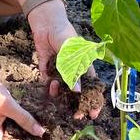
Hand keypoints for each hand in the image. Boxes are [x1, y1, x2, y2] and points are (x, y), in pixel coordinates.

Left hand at [27, 2, 100, 119]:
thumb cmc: (64, 34)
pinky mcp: (46, 66)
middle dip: (77, 103)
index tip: (93, 113)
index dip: (93, 99)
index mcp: (83, 64)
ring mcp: (59, 68)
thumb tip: (77, 91)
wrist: (46, 23)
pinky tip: (49, 84)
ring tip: (55, 88)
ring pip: (61, 87)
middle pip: (76, 90)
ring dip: (59, 92)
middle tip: (76, 116)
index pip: (91, 85)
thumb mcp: (71, 53)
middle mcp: (72, 69)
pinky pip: (47, 80)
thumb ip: (74, 71)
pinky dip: (48, 85)